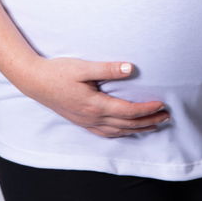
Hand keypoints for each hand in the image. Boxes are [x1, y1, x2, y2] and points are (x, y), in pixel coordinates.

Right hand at [19, 55, 170, 137]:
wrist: (34, 81)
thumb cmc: (58, 71)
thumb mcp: (83, 67)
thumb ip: (108, 69)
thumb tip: (131, 68)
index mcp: (95, 105)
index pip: (128, 111)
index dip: (147, 109)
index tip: (162, 104)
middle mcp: (92, 118)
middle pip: (127, 124)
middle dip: (149, 121)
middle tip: (167, 116)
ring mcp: (86, 122)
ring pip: (118, 132)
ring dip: (138, 129)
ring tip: (154, 125)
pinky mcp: (81, 121)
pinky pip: (106, 133)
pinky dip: (121, 133)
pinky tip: (127, 130)